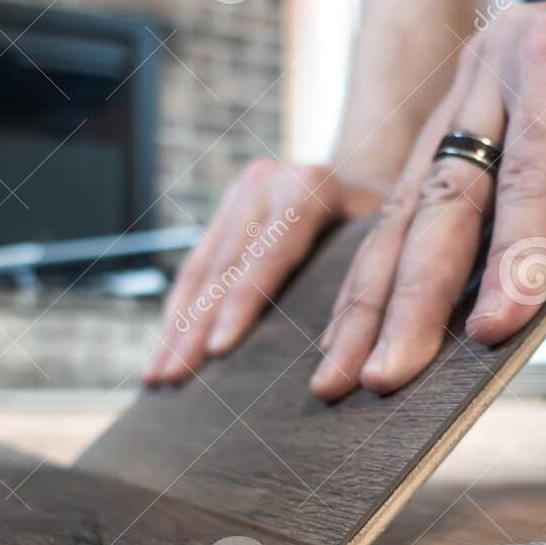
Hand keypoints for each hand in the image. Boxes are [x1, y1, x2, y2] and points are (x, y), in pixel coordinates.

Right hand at [142, 161, 383, 385]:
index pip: (269, 255)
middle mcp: (267, 182)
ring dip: (175, 327)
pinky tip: (163, 348)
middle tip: (173, 378)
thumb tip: (346, 357)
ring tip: (156, 376)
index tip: (218, 351)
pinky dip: (178, 311)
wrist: (369, 165)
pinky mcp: (225, 208)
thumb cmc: (389, 221)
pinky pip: (196, 266)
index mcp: (310, 188)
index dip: (242, 304)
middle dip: (194, 328)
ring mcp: (240, 193)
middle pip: (226, 267)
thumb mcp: (389, 240)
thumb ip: (363, 283)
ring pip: (201, 269)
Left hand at [309, 0, 545, 400]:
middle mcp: (478, 82)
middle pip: (417, 215)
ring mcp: (512, 59)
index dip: (372, 297)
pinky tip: (503, 318)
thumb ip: (544, 245)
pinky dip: (520, 253)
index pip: (411, 219)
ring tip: (401, 370)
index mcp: (475, 115)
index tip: (340, 368)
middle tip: (347, 388)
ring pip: (459, 197)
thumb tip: (488, 330)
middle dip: (377, 311)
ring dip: (428, 296)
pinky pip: (533, 174)